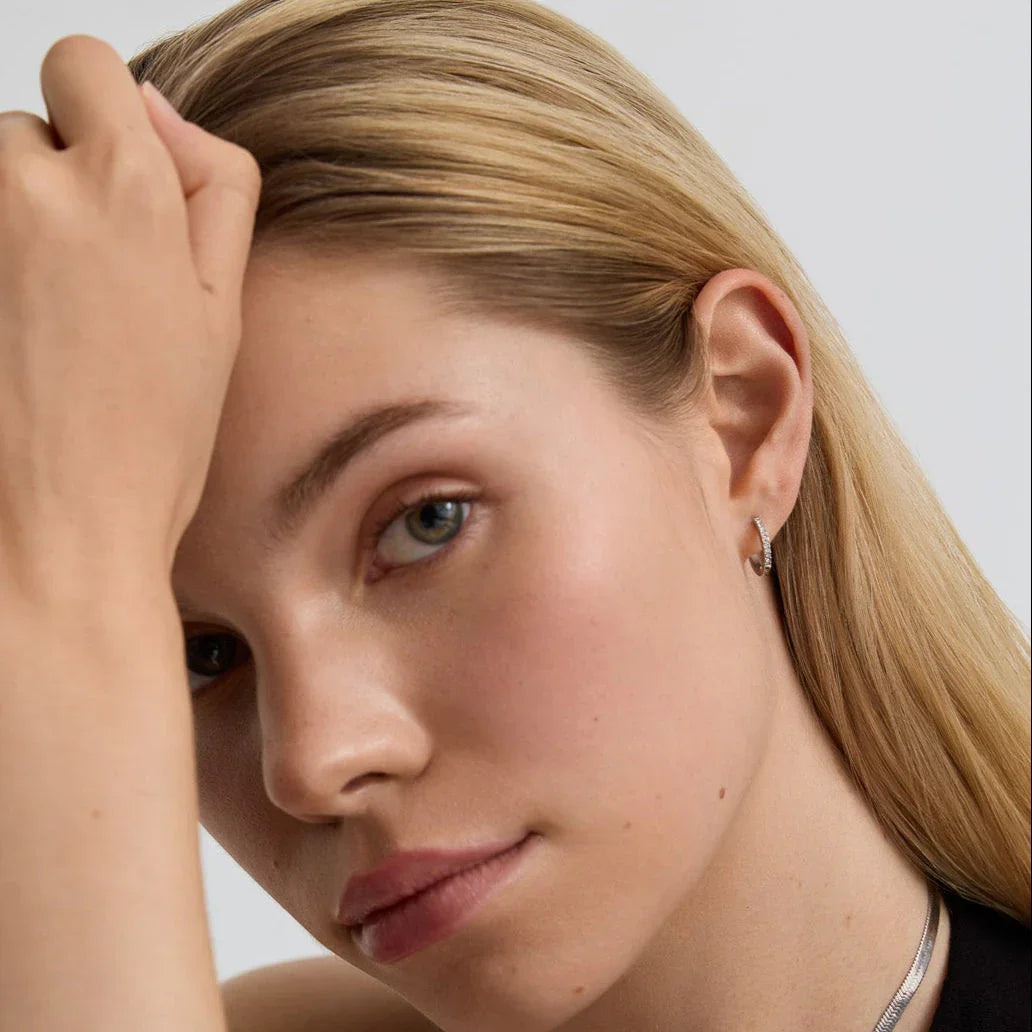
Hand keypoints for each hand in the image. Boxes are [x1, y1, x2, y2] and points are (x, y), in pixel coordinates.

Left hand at [0, 35, 259, 598]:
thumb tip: (163, 113)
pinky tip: (16, 339)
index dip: (107, 115)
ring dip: (14, 231)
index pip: (85, 64)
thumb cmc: (150, 436)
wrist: (59, 527)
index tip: (115, 177)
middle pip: (26, 134)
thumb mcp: (225, 311)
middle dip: (59, 188)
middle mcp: (24, 192)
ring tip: (50, 324)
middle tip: (96, 287)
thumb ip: (216, 189)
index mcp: (124, 194)